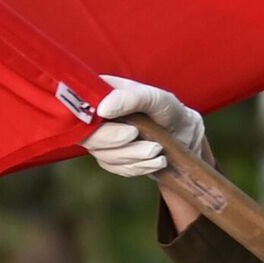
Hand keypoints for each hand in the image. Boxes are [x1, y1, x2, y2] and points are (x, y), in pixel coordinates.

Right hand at [78, 75, 205, 176]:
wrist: (184, 135)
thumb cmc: (168, 110)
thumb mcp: (155, 98)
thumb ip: (130, 98)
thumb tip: (102, 109)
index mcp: (101, 94)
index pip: (79, 107)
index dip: (89, 119)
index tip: (114, 122)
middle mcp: (97, 117)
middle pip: (88, 136)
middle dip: (116, 141)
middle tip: (138, 135)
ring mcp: (103, 139)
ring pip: (104, 156)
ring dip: (133, 156)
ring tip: (157, 149)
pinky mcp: (113, 159)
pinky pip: (117, 168)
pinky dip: (138, 167)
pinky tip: (156, 161)